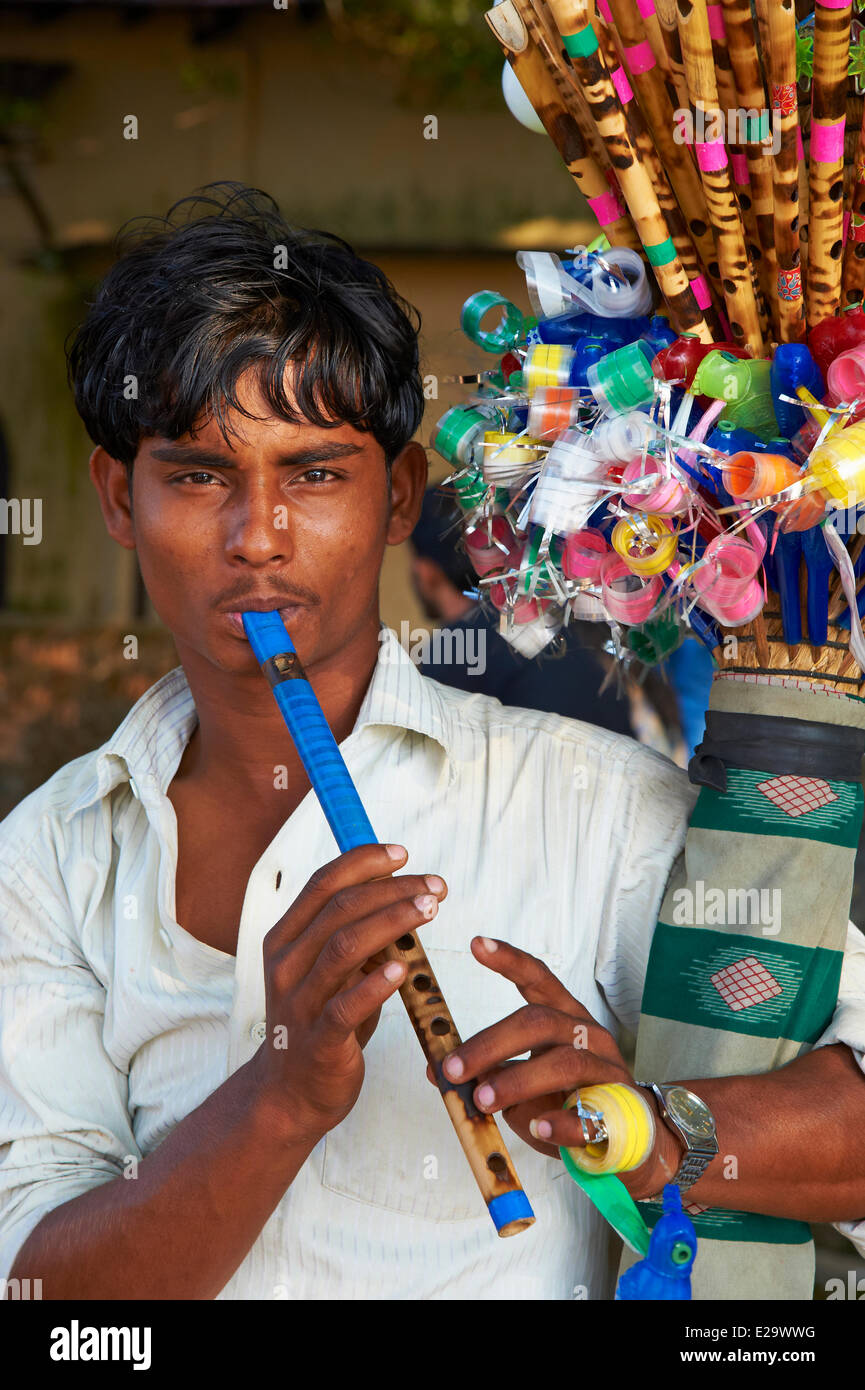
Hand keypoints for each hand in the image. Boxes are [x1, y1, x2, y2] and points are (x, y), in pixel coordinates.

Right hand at [249, 843, 447, 1147]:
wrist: (290, 1094)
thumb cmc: (320, 1022)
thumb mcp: (331, 972)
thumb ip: (356, 936)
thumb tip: (403, 895)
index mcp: (285, 939)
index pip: (323, 883)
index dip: (364, 862)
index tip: (403, 853)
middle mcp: (286, 964)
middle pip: (338, 908)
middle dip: (391, 889)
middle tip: (435, 886)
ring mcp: (298, 1003)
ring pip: (343, 947)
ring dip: (390, 921)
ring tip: (429, 909)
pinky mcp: (317, 1041)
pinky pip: (345, 1007)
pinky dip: (374, 985)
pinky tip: (402, 968)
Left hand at [427, 937, 681, 1199]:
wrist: (632, 1135)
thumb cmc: (569, 1098)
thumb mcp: (525, 1079)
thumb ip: (489, 1071)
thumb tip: (437, 1071)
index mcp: (566, 1017)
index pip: (539, 979)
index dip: (509, 959)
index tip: (477, 943)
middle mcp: (589, 1034)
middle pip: (540, 1021)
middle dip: (491, 1042)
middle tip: (453, 1068)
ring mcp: (607, 1071)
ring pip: (564, 1063)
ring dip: (517, 1081)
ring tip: (483, 1099)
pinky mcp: (618, 1111)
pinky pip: (588, 1115)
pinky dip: (560, 1122)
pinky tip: (536, 1128)